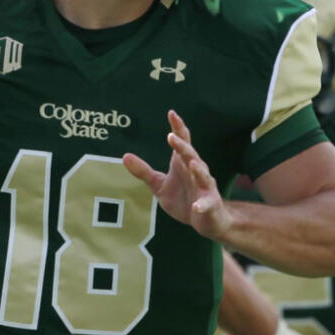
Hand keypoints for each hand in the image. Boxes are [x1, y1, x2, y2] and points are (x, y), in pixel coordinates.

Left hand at [123, 110, 233, 239]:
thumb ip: (143, 171)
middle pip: (191, 155)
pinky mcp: (210, 204)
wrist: (207, 220)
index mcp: (183, 164)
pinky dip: (202, 205)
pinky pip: (206, 203)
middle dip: (182, 146)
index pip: (182, 141)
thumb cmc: (184, 199)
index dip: (178, 128)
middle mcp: (196, 171)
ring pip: (203, 175)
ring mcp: (205, 187)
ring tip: (191, 162)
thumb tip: (124, 156)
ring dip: (198, 169)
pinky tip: (196, 206)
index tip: (171, 113)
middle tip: (171, 136)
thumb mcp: (159, 185)